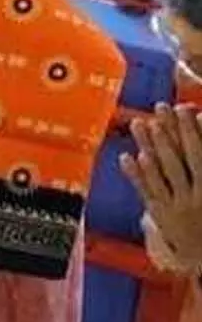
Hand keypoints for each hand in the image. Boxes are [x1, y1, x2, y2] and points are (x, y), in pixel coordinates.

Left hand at [123, 105, 201, 268]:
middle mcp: (197, 198)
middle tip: (161, 107)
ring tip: (140, 123)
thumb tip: (201, 124)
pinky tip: (128, 155)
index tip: (185, 107)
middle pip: (181, 158)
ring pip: (161, 171)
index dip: (194, 131)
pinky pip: (146, 191)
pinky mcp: (160, 215)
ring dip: (149, 146)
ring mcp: (177, 207)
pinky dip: (136, 174)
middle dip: (171, 131)